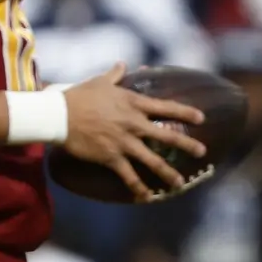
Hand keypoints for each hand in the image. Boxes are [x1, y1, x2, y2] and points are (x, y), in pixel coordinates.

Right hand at [63, 63, 205, 201]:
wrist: (60, 115)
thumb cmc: (80, 95)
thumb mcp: (100, 82)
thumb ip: (115, 75)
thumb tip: (122, 64)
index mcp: (133, 103)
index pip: (165, 107)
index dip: (185, 112)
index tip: (201, 118)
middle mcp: (134, 124)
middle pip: (167, 136)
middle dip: (187, 144)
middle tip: (202, 151)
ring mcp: (124, 142)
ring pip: (153, 161)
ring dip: (168, 173)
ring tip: (179, 183)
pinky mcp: (112, 158)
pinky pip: (129, 176)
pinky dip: (139, 188)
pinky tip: (147, 197)